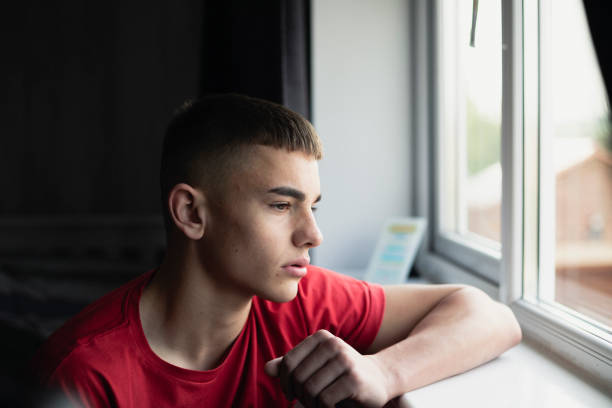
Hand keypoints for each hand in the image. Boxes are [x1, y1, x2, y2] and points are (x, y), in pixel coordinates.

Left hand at [264, 330, 389, 407]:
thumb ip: (292, 366)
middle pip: (298, 377)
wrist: (379, 379)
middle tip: (308, 402)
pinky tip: (331, 406)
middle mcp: (332, 344)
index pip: (289, 362)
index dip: (285, 382)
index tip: (291, 394)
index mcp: (320, 337)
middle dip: (299, 395)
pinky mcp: (353, 379)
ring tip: (319, 404)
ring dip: (311, 403)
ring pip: (310, 389)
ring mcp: (344, 360)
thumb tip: (267, 369)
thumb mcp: (316, 366)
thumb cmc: (341, 374)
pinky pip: (325, 399)